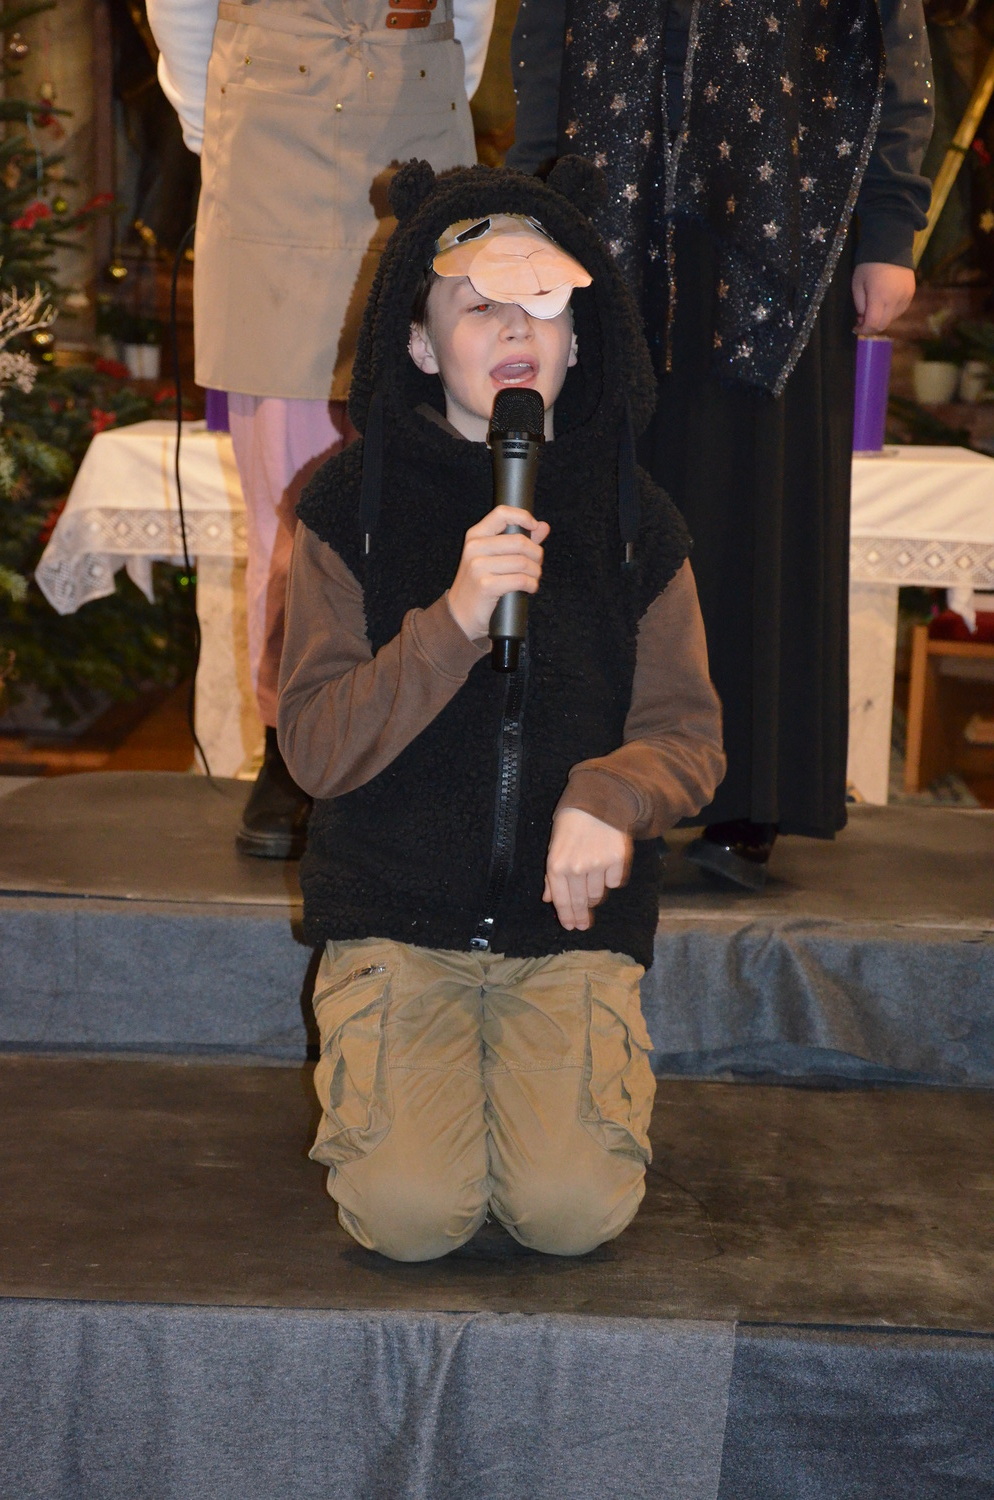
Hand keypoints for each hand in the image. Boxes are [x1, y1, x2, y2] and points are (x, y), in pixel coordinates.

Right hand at [446, 505, 550, 641]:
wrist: (459, 615)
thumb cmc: (479, 586)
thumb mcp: (494, 558)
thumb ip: (519, 541)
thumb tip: (543, 526)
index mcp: (475, 536)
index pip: (502, 513)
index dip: (523, 517)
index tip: (534, 528)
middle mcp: (474, 548)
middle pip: (520, 541)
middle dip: (536, 554)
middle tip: (537, 565)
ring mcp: (478, 567)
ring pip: (523, 562)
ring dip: (536, 572)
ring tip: (533, 578)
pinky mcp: (486, 585)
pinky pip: (521, 580)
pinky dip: (532, 585)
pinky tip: (530, 588)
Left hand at [543, 808, 632, 931]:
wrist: (597, 799)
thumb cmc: (571, 821)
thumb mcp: (553, 845)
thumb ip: (551, 874)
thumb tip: (548, 898)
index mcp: (556, 864)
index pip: (561, 900)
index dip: (566, 916)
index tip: (571, 926)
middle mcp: (576, 868)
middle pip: (580, 901)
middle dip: (581, 916)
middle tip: (583, 925)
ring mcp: (598, 865)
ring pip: (597, 894)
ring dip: (593, 895)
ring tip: (591, 888)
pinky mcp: (617, 860)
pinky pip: (614, 882)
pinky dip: (610, 879)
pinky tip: (606, 868)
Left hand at [851, 262, 915, 334]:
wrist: (891, 246)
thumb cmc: (869, 265)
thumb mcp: (857, 284)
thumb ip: (860, 305)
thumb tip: (863, 318)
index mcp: (880, 297)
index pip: (873, 324)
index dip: (863, 330)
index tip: (855, 328)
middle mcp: (895, 300)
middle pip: (884, 325)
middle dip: (871, 327)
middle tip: (862, 320)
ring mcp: (906, 297)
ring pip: (892, 319)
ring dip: (881, 319)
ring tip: (873, 309)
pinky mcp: (911, 294)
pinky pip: (900, 310)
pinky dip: (890, 312)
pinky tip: (884, 304)